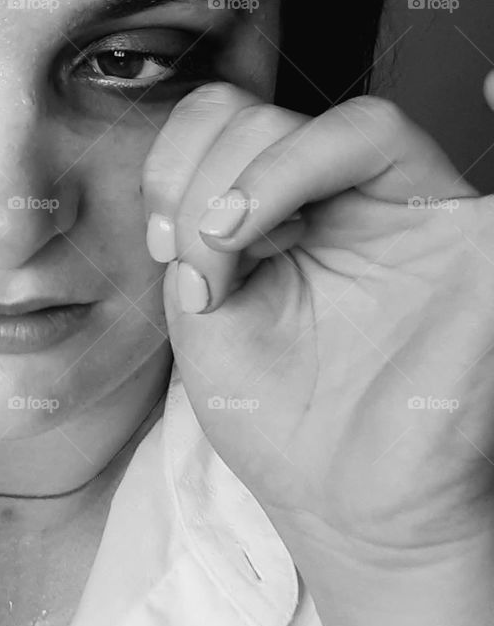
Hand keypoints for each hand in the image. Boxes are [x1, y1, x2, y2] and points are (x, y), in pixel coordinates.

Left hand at [141, 76, 493, 571]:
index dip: (178, 159)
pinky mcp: (471, 236)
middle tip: (199, 263)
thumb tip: (202, 199)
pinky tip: (279, 226)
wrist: (349, 508)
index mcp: (286, 210)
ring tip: (231, 247)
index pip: (229, 123)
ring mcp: (414, 211)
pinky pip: (414, 150)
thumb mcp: (205, 314)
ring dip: (259, 174)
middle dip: (206, 179)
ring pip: (347, 121)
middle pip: (269, 116)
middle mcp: (350, 199)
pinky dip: (317, 163)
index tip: (163, 243)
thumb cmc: (281, 417)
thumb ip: (197, 237)